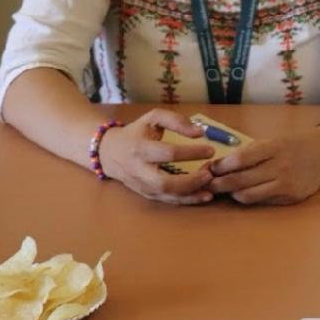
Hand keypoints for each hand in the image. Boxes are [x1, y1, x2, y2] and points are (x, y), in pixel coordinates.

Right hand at [97, 109, 215, 204]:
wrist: (109, 152)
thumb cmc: (136, 132)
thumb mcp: (153, 118)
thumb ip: (176, 121)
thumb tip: (200, 132)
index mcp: (140, 148)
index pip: (168, 153)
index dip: (191, 153)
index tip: (211, 150)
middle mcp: (139, 170)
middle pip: (164, 182)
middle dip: (190, 181)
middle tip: (209, 173)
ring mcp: (141, 185)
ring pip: (166, 195)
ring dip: (190, 194)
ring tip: (211, 187)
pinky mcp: (145, 194)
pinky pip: (166, 201)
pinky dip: (185, 201)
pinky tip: (202, 196)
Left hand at [206, 127, 319, 204]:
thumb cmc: (295, 144)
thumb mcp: (275, 140)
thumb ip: (251, 152)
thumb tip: (221, 164)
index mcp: (275, 147)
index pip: (240, 160)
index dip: (221, 166)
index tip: (209, 168)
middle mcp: (281, 167)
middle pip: (241, 180)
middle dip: (220, 184)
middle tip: (208, 184)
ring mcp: (287, 184)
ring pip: (248, 195)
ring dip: (233, 193)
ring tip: (225, 190)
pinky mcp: (291, 198)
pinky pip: (262, 201)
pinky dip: (250, 197)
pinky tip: (245, 192)